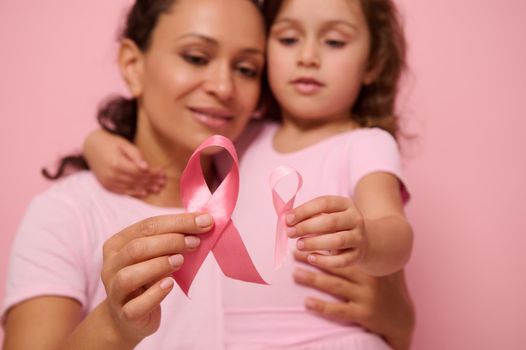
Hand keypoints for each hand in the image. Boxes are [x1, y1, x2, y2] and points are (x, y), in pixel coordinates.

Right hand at [83, 129, 165, 196]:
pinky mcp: (106, 185)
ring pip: (131, 187)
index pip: (139, 172)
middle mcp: (111, 175)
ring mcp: (108, 181)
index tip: (162, 172)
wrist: (91, 146)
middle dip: (151, 181)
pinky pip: (122, 191)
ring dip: (145, 188)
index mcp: (117, 163)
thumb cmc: (111, 142)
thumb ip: (135, 156)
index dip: (152, 173)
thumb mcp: (124, 144)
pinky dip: (134, 193)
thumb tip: (146, 168)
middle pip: (136, 180)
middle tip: (163, 182)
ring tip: (157, 188)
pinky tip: (144, 192)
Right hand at [100, 212, 212, 344]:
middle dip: (170, 241)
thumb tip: (204, 221)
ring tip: (180, 261)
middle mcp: (111, 265)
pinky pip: (136, 305)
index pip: (147, 226)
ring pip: (129, 275)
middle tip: (195, 242)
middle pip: (137, 247)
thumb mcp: (157, 255)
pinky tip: (170, 285)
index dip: (178, 222)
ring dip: (159, 265)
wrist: (131, 317)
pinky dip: (154, 294)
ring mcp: (114, 291)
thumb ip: (173, 238)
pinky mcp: (124, 314)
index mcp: (118, 243)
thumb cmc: (148, 279)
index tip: (205, 221)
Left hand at [286, 195, 366, 268]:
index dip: (304, 210)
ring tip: (298, 245)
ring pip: (337, 241)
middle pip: (331, 222)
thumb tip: (287, 220)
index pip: (324, 203)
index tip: (288, 219)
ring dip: (314, 243)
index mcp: (345, 204)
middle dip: (307, 227)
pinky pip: (341, 260)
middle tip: (290, 233)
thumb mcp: (327, 215)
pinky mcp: (357, 255)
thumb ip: (309, 216)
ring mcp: (358, 237)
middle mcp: (355, 219)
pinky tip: (311, 258)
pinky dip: (324, 261)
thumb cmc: (336, 226)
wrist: (363, 241)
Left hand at [293, 250, 414, 349]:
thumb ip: (357, 256)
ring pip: (335, 285)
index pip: (341, 251)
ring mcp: (365, 296)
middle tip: (294, 252)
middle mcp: (367, 278)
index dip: (322, 244)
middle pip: (335, 265)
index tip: (306, 239)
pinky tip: (306, 302)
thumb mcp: (374, 270)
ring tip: (296, 273)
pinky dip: (321, 306)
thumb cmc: (382, 289)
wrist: (401, 317)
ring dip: (313, 278)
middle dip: (313, 258)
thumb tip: (331, 238)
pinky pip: (339, 310)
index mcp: (367, 266)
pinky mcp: (363, 314)